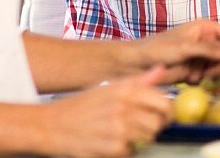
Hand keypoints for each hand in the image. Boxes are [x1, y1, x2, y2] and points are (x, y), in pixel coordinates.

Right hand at [41, 66, 172, 156]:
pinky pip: (131, 151)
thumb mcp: (108, 86)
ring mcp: (119, 129)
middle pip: (159, 122)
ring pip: (148, 138)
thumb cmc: (80, 106)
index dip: (168, 111)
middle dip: (155, 126)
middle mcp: (124, 107)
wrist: (51, 125)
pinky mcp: (113, 148)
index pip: (165, 102)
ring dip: (140, 138)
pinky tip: (109, 141)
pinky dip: (124, 150)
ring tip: (123, 132)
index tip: (164, 114)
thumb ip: (138, 80)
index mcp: (126, 89)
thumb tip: (161, 69)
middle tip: (143, 126)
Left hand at [128, 20, 219, 82]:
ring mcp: (201, 56)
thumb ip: (211, 50)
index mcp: (206, 28)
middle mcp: (206, 41)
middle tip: (210, 72)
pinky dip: (200, 79)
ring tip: (195, 74)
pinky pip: (208, 76)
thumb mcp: (186, 47)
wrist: (136, 65)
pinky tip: (187, 77)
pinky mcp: (194, 70)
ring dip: (211, 73)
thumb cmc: (158, 49)